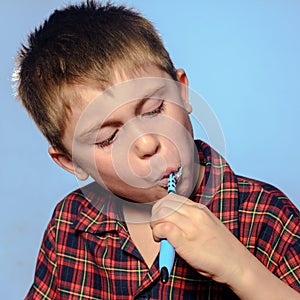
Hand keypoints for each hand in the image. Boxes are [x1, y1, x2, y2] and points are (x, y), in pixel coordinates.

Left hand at [151, 194, 299, 298]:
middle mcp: (194, 214)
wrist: (236, 264)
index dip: (162, 207)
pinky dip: (157, 233)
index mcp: (200, 209)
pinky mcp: (184, 240)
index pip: (172, 198)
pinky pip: (163, 228)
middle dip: (155, 214)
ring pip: (161, 213)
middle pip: (164, 204)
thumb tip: (171, 219)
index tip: (161, 217)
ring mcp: (190, 226)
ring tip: (159, 235)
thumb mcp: (208, 224)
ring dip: (155, 224)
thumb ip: (191, 218)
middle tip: (157, 226)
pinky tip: (161, 240)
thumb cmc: (221, 248)